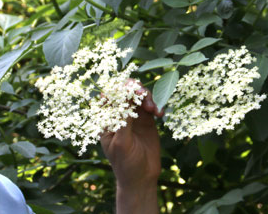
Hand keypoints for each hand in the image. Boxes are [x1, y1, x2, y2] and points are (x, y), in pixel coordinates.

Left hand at [100, 80, 162, 213]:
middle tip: (142, 94)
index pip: (107, 97)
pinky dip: (156, 105)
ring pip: (138, 96)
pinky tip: (160, 114)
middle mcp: (119, 115)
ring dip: (146, 97)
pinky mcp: (147, 120)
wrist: (142, 179)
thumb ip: (123, 120)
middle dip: (133, 89)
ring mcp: (133, 117)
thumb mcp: (122, 142)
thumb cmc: (125, 163)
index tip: (128, 90)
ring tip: (153, 109)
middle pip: (124, 92)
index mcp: (107, 120)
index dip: (116, 89)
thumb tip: (125, 97)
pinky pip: (150, 105)